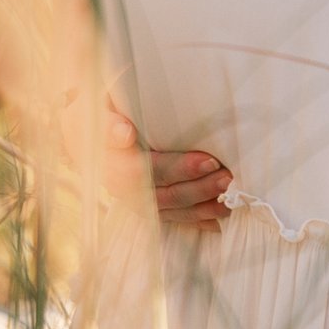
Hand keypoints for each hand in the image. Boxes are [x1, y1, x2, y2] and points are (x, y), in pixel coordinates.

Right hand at [106, 104, 230, 232]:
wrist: (97, 132)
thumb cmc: (107, 113)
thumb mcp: (102, 109)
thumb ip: (110, 122)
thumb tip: (124, 133)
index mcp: (110, 162)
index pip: (147, 171)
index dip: (180, 168)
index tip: (210, 161)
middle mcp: (123, 187)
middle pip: (166, 194)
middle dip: (200, 188)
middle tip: (229, 178)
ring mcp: (137, 201)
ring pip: (174, 209)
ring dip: (204, 206)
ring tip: (231, 197)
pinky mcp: (150, 208)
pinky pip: (177, 218)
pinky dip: (200, 219)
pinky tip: (222, 217)